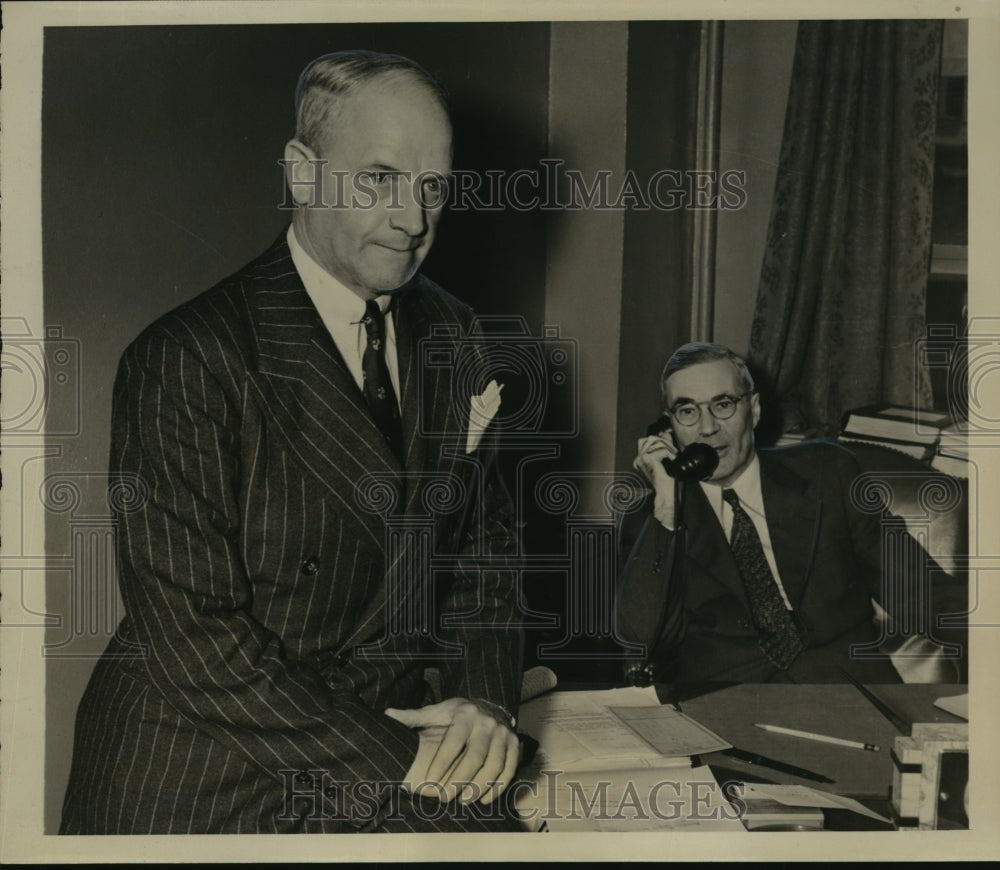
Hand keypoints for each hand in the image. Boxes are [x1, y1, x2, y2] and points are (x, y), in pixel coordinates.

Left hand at [386, 697, 519, 805]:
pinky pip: (509, 768)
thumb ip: (414, 716)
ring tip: (464, 801)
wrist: (491, 704)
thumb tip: (387, 715)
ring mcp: (503, 734)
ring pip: (494, 764)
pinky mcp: (515, 744)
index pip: (453, 742)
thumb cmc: (458, 713)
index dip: (441, 763)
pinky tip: (484, 799)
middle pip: (475, 756)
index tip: (430, 783)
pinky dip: (498, 786)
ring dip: (480, 786)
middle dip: (460, 780)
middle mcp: (486, 723)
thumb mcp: (437, 711)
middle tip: (445, 798)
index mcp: (465, 715)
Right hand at [633, 434, 677, 528]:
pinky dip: (670, 454)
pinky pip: (662, 450)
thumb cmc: (668, 484)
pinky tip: (673, 460)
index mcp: (642, 460)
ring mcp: (642, 460)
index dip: (662, 439)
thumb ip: (664, 449)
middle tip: (673, 452)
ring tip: (673, 456)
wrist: (667, 495)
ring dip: (669, 448)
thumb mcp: (665, 463)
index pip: (649, 440)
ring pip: (657, 442)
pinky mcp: (648, 461)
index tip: (670, 443)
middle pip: (652, 438)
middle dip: (666, 442)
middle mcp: (639, 459)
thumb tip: (666, 435)